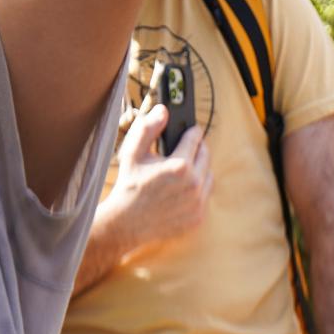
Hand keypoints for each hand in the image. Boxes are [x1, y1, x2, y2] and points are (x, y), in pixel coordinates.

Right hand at [103, 104, 211, 254]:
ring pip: (208, 175)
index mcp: (180, 166)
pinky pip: (205, 195)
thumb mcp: (132, 153)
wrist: (125, 223)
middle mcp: (193, 184)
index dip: (191, 131)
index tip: (191, 130)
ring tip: (183, 169)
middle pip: (206, 155)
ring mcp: (197, 203)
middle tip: (185, 149)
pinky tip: (182, 189)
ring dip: (199, 169)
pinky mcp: (198, 217)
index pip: (195, 138)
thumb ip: (148, 128)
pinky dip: (197, 190)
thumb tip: (163, 110)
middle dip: (196, 149)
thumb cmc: (129, 186)